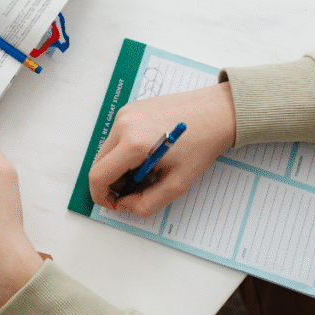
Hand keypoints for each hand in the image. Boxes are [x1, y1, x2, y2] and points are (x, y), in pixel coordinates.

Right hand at [88, 82, 236, 217]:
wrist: (216, 112)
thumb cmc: (201, 145)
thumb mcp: (178, 184)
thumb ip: (147, 203)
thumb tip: (124, 205)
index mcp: (133, 144)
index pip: (99, 176)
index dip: (101, 196)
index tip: (115, 204)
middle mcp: (123, 125)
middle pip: (99, 163)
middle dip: (112, 183)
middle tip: (135, 190)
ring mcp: (125, 114)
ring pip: (106, 151)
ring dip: (119, 167)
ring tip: (146, 171)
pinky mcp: (130, 109)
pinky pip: (116, 137)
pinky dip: (124, 151)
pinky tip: (148, 154)